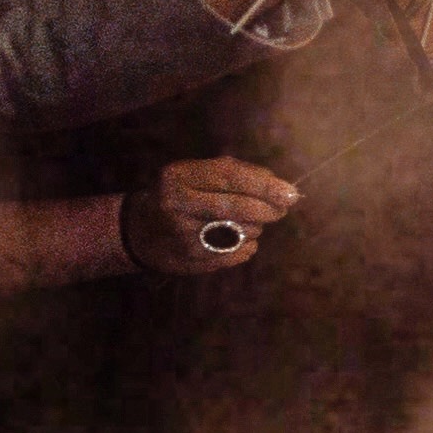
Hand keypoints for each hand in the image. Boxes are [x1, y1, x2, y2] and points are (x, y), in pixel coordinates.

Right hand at [121, 154, 299, 277]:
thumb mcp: (198, 175)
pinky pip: (236, 253)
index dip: (265, 185)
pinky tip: (236, 240)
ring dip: (255, 228)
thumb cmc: (183, 195)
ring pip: (241, 231)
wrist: (141, 231)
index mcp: (178, 176)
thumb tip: (280, 186)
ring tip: (245, 223)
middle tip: (280, 210)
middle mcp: (175, 203)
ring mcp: (180, 234)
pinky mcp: (188, 259)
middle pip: (237, 206)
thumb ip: (238, 174)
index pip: (230, 176)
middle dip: (268, 209)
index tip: (291, 194)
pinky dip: (247, 247)